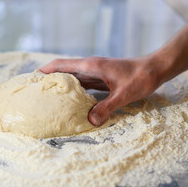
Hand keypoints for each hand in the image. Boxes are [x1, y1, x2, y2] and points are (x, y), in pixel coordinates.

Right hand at [40, 56, 159, 125]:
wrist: (155, 68)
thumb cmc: (140, 78)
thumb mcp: (123, 94)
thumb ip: (106, 107)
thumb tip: (90, 121)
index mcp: (91, 66)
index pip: (61, 64)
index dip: (46, 70)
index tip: (32, 77)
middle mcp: (90, 66)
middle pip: (64, 69)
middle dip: (49, 77)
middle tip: (36, 89)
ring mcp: (95, 71)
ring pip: (72, 76)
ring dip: (61, 83)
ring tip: (49, 95)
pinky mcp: (101, 76)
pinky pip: (82, 82)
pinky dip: (74, 88)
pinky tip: (71, 98)